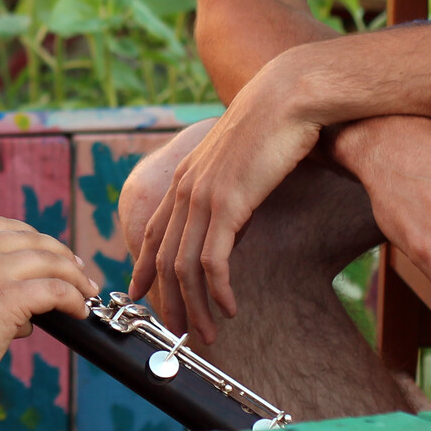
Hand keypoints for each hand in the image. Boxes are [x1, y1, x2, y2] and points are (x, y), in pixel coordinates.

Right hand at [0, 218, 99, 395]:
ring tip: (86, 293)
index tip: (56, 255)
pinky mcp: (8, 297)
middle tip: (82, 274)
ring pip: (51, 261)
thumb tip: (27, 316)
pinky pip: (55, 290)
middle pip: (36, 240)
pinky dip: (73, 299)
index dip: (38, 239)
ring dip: (76, 277)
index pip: (9, 227)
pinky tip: (77, 311)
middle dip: (65, 256)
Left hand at [128, 62, 320, 341]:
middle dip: (169, 301)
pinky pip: (213, 260)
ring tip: (207, 334)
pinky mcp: (226, 203)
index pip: (154, 231)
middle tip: (178, 332)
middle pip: (164, 258)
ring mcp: (202, 196)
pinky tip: (229, 309)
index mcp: (184, 178)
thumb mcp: (241, 164)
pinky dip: (218, 291)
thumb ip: (228, 191)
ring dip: (195, 306)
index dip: (144, 266)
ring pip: (184, 267)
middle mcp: (184, 188)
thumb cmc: (275, 128)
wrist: (289, 96)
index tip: (141, 294)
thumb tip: (234, 221)